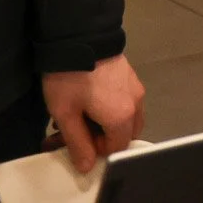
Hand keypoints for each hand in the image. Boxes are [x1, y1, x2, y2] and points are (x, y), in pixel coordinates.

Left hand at [41, 55, 144, 172]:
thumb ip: (78, 143)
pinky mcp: (131, 75)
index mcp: (122, 117)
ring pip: (126, 116)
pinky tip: (89, 96)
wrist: (79, 37)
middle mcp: (136, 103)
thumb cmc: (71, 79)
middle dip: (103, 137)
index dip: (95, 149)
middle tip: (76, 128)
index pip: (116, 148)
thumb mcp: (66, 114)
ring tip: (80, 111)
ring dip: (106, 121)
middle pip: (125, 133)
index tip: (74, 138)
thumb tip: (88, 165)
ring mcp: (136, 87)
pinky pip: (126, 101)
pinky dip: (111, 106)